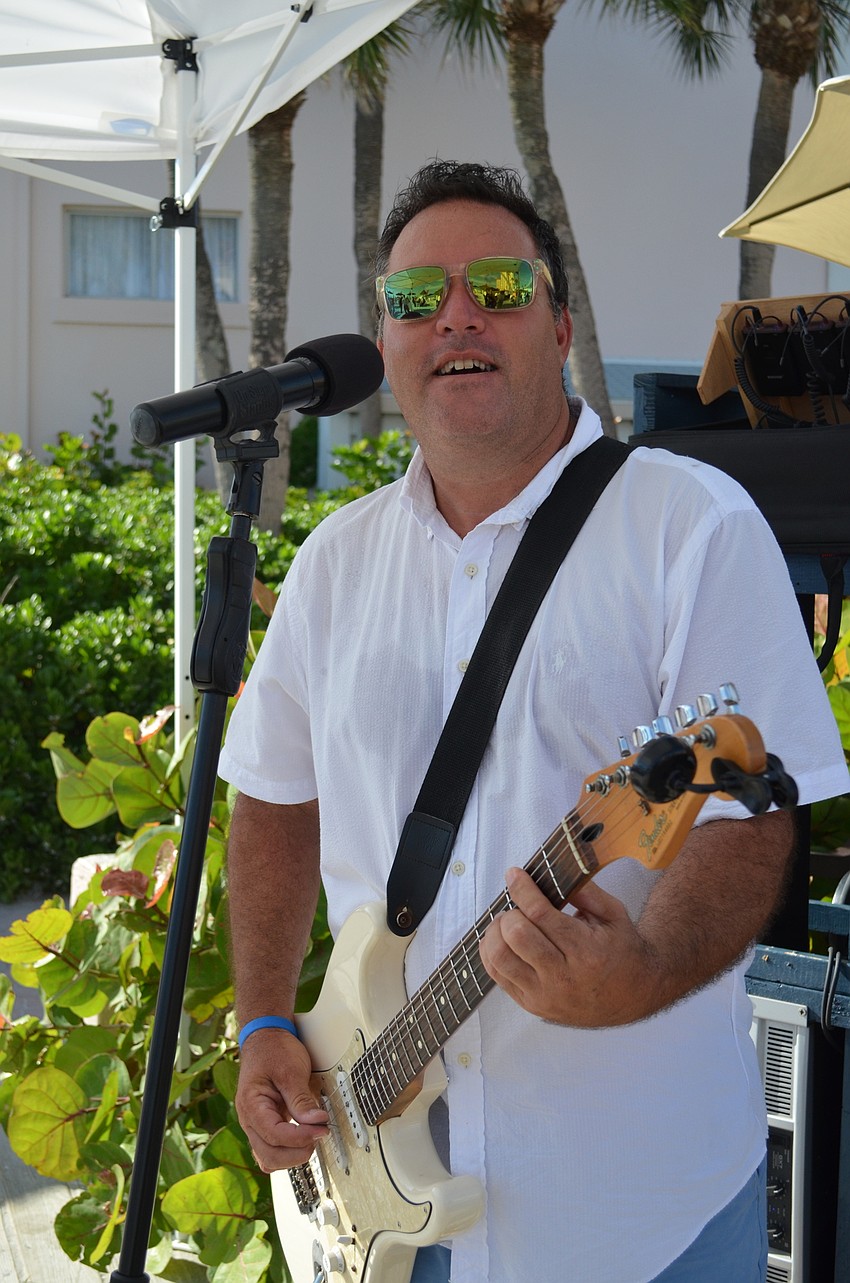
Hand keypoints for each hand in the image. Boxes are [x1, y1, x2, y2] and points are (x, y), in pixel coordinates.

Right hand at [235, 1029, 327, 1171]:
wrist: (266, 1037)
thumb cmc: (273, 1050)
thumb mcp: (290, 1070)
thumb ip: (301, 1100)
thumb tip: (317, 1122)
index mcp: (251, 1105)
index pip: (274, 1135)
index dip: (300, 1137)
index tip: (321, 1130)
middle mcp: (249, 1120)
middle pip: (269, 1156)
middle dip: (297, 1152)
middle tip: (319, 1135)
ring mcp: (256, 1124)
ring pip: (269, 1158)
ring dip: (291, 1155)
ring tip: (312, 1137)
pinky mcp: (265, 1124)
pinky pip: (272, 1149)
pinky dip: (288, 1150)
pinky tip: (303, 1138)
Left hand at [478, 868, 661, 1026]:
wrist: (632, 996)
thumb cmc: (622, 951)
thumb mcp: (614, 915)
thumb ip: (586, 891)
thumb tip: (554, 872)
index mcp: (586, 951)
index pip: (540, 915)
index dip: (522, 890)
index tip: (514, 874)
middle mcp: (563, 977)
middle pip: (516, 936)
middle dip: (509, 912)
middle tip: (516, 906)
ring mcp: (545, 995)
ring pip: (500, 958)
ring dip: (495, 932)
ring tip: (507, 922)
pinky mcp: (532, 1005)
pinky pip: (497, 976)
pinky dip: (491, 952)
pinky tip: (501, 940)